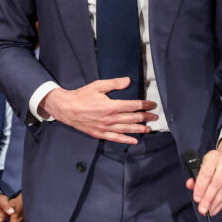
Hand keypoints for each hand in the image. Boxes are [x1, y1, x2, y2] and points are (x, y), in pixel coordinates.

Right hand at [39, 78, 157, 143]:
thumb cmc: (82, 95)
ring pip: (126, 129)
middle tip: (155, 117)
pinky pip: (116, 138)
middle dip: (145, 117)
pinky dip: (126, 140)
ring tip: (149, 129)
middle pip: (132, 118)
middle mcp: (110, 118)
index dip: (144, 105)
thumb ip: (114, 83)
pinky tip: (134, 141)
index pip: (133, 106)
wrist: (66, 109)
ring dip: (139, 129)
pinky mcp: (100, 134)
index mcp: (111, 105)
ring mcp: (105, 127)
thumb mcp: (98, 85)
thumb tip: (129, 81)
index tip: (152, 104)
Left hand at [184, 135, 221, 216]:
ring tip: (208, 211)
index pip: (206, 174)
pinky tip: (216, 208)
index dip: (200, 187)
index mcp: (214, 157)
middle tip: (202, 209)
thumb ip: (196, 175)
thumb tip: (189, 185)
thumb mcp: (204, 163)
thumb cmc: (216, 162)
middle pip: (216, 184)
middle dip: (208, 199)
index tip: (197, 199)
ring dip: (215, 203)